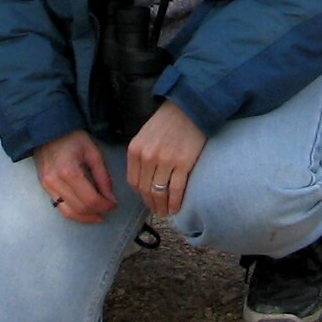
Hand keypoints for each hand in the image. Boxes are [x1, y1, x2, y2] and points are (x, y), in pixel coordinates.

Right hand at [35, 129, 116, 224]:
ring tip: (97, 215)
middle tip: (108, 209)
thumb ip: (103, 177)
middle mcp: (56, 182)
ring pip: (68, 212)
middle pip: (80, 208)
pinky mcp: (43, 187)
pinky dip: (73, 213)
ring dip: (85, 218)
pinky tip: (83, 211)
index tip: (114, 205)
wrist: (47, 129)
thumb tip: (111, 199)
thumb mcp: (93, 153)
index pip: (90, 199)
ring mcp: (47, 186)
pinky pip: (58, 207)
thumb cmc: (72, 137)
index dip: (105, 206)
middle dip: (97, 212)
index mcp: (70, 172)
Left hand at [126, 101, 206, 221]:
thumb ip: (140, 156)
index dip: (140, 195)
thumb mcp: (144, 136)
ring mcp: (165, 161)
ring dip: (162, 207)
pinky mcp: (183, 164)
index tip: (147, 200)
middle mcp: (147, 157)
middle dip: (151, 204)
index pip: (133, 182)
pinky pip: (177, 190)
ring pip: (160, 193)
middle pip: (145, 190)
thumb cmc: (166, 122)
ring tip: (166, 212)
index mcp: (135, 150)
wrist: (188, 108)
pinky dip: (175, 202)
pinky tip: (176, 208)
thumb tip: (142, 180)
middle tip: (157, 211)